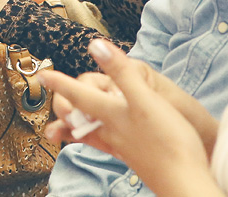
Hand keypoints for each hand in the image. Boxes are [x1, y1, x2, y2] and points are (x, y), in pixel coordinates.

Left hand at [40, 41, 222, 196]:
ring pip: (90, 132)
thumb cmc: (168, 141)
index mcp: (110, 113)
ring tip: (64, 123)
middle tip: (55, 100)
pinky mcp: (134, 157)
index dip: (59, 82)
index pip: (77, 94)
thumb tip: (95, 45)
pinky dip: (98, 137)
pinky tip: (105, 137)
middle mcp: (110, 131)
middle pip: (78, 117)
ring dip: (76, 124)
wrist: (185, 183)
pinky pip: (106, 144)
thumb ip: (120, 72)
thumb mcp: (144, 98)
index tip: (42, 74)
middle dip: (64, 108)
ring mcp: (121, 146)